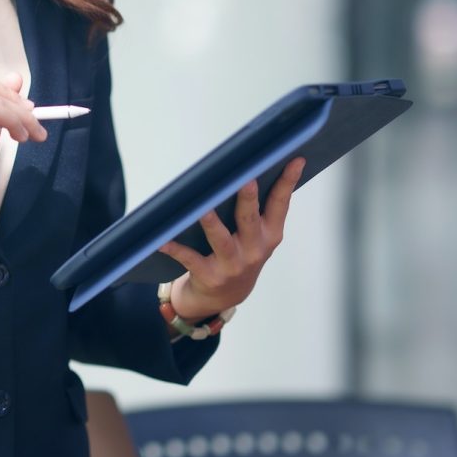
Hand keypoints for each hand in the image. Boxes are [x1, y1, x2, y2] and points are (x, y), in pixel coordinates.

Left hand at [159, 157, 305, 321]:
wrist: (224, 297)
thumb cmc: (240, 255)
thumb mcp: (257, 236)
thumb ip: (256, 210)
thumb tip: (247, 168)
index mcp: (269, 234)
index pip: (280, 204)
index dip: (288, 182)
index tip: (295, 160)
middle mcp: (254, 249)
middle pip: (249, 218)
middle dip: (248, 199)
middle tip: (246, 179)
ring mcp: (232, 264)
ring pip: (220, 239)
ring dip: (210, 223)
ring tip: (202, 208)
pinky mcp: (209, 275)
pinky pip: (189, 258)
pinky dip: (175, 248)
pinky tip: (162, 238)